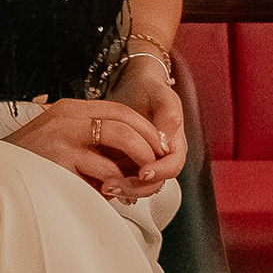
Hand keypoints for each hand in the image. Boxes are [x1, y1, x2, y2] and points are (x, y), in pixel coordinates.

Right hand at [7, 97, 169, 197]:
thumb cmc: (31, 160)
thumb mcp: (61, 138)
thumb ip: (92, 140)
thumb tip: (138, 157)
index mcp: (71, 109)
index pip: (122, 112)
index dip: (147, 131)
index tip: (159, 150)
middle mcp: (67, 119)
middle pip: (126, 128)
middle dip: (148, 151)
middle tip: (153, 172)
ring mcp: (61, 141)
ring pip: (117, 152)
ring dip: (133, 173)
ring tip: (131, 189)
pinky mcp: (57, 166)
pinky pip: (99, 178)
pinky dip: (111, 189)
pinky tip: (107, 196)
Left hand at [110, 55, 186, 198]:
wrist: (135, 84)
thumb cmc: (150, 89)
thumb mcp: (162, 95)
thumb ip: (169, 114)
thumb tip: (165, 139)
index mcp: (174, 143)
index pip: (173, 166)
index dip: (160, 172)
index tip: (144, 172)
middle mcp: (161, 156)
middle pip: (155, 182)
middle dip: (136, 187)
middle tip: (114, 185)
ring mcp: (143, 160)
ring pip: (138, 185)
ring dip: (122, 188)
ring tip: (103, 185)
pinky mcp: (127, 161)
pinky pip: (122, 177)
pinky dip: (111, 181)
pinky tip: (97, 180)